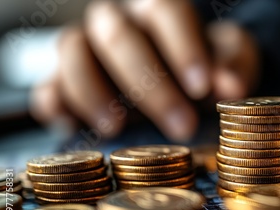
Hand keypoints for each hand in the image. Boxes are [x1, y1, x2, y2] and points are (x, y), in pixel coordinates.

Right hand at [30, 0, 258, 141]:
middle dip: (150, 85)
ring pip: (71, 52)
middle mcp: (115, 22)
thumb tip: (232, 88)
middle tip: (182, 126)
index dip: (182, 48)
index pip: (163, 10)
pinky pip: (47, 87)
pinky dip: (54, 105)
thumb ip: (232, 66)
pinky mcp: (63, 82)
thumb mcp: (228, 61)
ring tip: (116, 128)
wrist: (178, 79)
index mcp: (156, 10)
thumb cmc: (202, 66)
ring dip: (92, 91)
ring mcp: (85, 49)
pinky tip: (70, 125)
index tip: (202, 88)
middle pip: (119, 37)